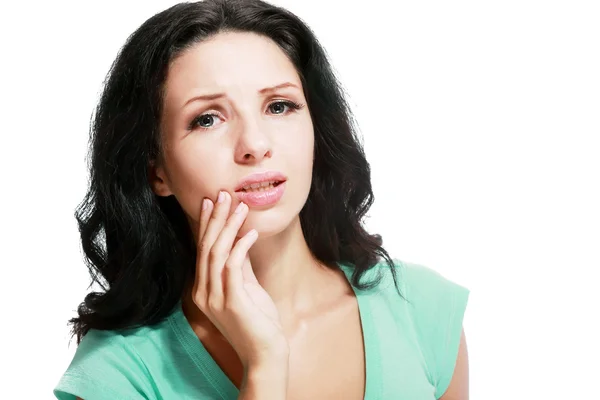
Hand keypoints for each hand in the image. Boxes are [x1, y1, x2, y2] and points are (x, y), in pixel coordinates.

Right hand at [192, 190, 288, 369]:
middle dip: (215, 218)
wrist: (265, 354)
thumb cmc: (258, 322)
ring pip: (217, 253)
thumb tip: (241, 238)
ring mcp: (215, 299)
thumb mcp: (247, 288)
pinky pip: (233, 267)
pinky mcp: (232, 302)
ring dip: (229, 227)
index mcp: (203, 289)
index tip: (211, 201)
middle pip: (206, 247)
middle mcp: (203, 292)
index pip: (202, 249)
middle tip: (224, 194)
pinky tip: (251, 233)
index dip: (206, 224)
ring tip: (241, 206)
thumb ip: (241, 266)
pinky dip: (241, 247)